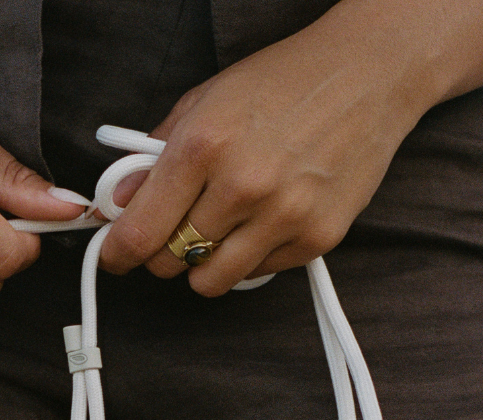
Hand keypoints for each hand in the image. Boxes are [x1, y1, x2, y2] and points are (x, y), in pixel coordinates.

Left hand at [98, 3, 428, 295]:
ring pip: (210, 282)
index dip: (117, 253)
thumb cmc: (283, 83)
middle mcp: (242, 185)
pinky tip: (262, 220)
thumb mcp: (206, 102)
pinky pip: (257, 275)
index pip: (141, 232)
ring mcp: (282, 217)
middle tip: (175, 230)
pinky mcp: (315, 238)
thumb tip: (121, 202)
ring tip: (218, 229)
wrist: (368, 75)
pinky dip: (249, 257)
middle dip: (164, 253)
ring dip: (204, 264)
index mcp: (204, 145)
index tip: (114, 256)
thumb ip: (156, 156)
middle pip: (171, 263)